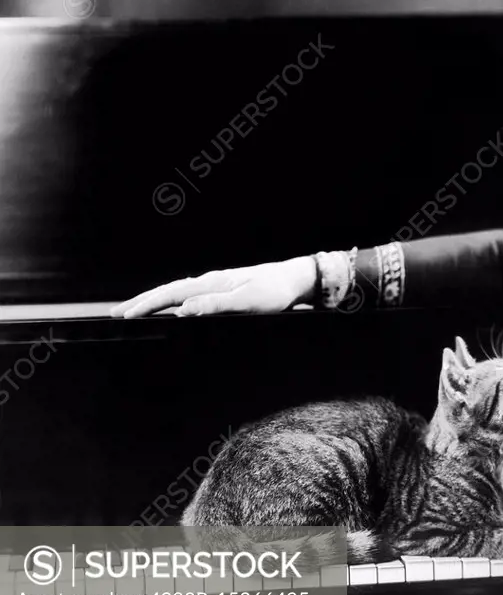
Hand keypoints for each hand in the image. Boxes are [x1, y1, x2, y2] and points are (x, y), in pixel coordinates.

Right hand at [110, 256, 317, 317]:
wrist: (295, 279)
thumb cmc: (275, 291)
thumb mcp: (248, 301)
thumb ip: (216, 305)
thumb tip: (184, 309)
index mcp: (212, 283)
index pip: (171, 294)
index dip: (146, 305)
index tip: (125, 315)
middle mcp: (210, 280)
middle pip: (168, 290)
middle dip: (141, 302)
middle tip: (116, 313)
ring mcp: (215, 283)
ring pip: (176, 291)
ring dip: (154, 300)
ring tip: (134, 309)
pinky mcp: (223, 288)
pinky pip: (189, 293)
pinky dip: (172, 299)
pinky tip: (169, 305)